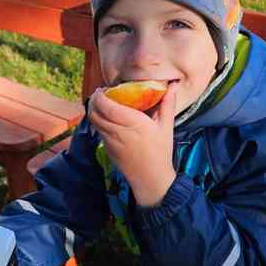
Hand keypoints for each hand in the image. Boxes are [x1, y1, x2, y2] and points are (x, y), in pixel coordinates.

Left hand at [88, 83, 177, 206]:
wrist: (151, 179)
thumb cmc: (160, 152)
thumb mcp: (166, 128)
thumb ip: (167, 105)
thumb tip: (172, 86)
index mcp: (132, 123)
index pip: (106, 106)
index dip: (100, 96)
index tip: (105, 88)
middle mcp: (117, 131)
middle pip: (95, 112)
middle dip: (94, 100)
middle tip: (101, 94)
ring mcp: (110, 142)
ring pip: (94, 122)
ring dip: (94, 111)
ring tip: (101, 104)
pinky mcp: (108, 149)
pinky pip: (98, 131)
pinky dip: (98, 122)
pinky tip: (107, 119)